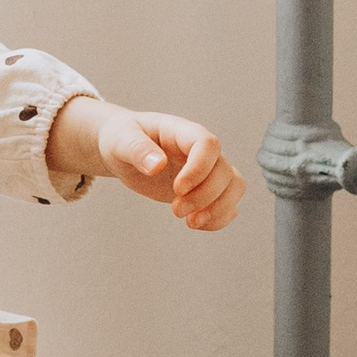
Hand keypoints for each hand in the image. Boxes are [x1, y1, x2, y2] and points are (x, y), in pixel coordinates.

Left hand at [46, 97, 243, 230]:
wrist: (125, 149)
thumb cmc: (123, 138)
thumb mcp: (122, 140)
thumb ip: (137, 150)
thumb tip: (156, 166)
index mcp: (183, 132)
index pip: (208, 145)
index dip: (199, 169)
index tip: (178, 189)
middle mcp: (202, 151)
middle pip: (225, 171)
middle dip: (204, 196)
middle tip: (175, 210)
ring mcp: (207, 170)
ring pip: (235, 186)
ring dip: (218, 209)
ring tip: (190, 222)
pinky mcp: (206, 190)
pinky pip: (228, 204)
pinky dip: (218, 219)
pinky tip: (194, 224)